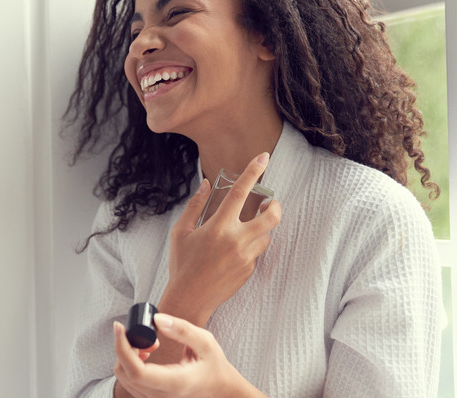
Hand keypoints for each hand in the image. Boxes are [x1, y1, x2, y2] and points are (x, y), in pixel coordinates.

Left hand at [113, 313, 265, 397]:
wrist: (220, 389)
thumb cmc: (214, 365)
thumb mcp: (206, 342)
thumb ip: (182, 330)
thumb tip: (157, 319)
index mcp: (175, 383)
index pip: (136, 371)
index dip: (122, 348)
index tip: (119, 327)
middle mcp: (161, 396)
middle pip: (124, 373)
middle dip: (124, 347)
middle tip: (142, 334)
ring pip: (123, 378)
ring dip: (127, 355)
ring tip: (149, 344)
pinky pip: (129, 381)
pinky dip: (130, 364)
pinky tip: (147, 354)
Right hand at [160, 153, 281, 325]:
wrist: (189, 299)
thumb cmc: (182, 265)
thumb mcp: (181, 232)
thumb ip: (195, 206)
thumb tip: (206, 185)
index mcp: (218, 227)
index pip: (240, 192)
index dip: (253, 172)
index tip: (264, 157)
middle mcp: (236, 240)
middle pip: (271, 217)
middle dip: (275, 205)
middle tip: (269, 203)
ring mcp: (245, 257)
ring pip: (266, 235)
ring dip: (261, 228)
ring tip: (246, 228)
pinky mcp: (249, 271)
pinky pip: (257, 252)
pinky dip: (251, 246)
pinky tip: (234, 251)